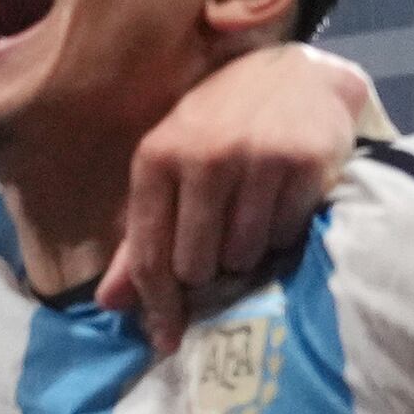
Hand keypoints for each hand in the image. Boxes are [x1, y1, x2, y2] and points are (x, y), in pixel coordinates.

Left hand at [97, 45, 378, 350]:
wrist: (296, 74)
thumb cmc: (220, 127)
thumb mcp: (169, 168)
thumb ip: (139, 237)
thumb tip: (108, 304)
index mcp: (157, 156)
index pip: (149, 254)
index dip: (157, 305)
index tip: (166, 339)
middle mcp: (204, 154)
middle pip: (196, 265)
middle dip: (207, 271)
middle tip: (220, 247)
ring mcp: (257, 156)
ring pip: (243, 255)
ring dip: (246, 254)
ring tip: (251, 219)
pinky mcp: (305, 161)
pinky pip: (285, 235)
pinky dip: (282, 233)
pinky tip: (281, 203)